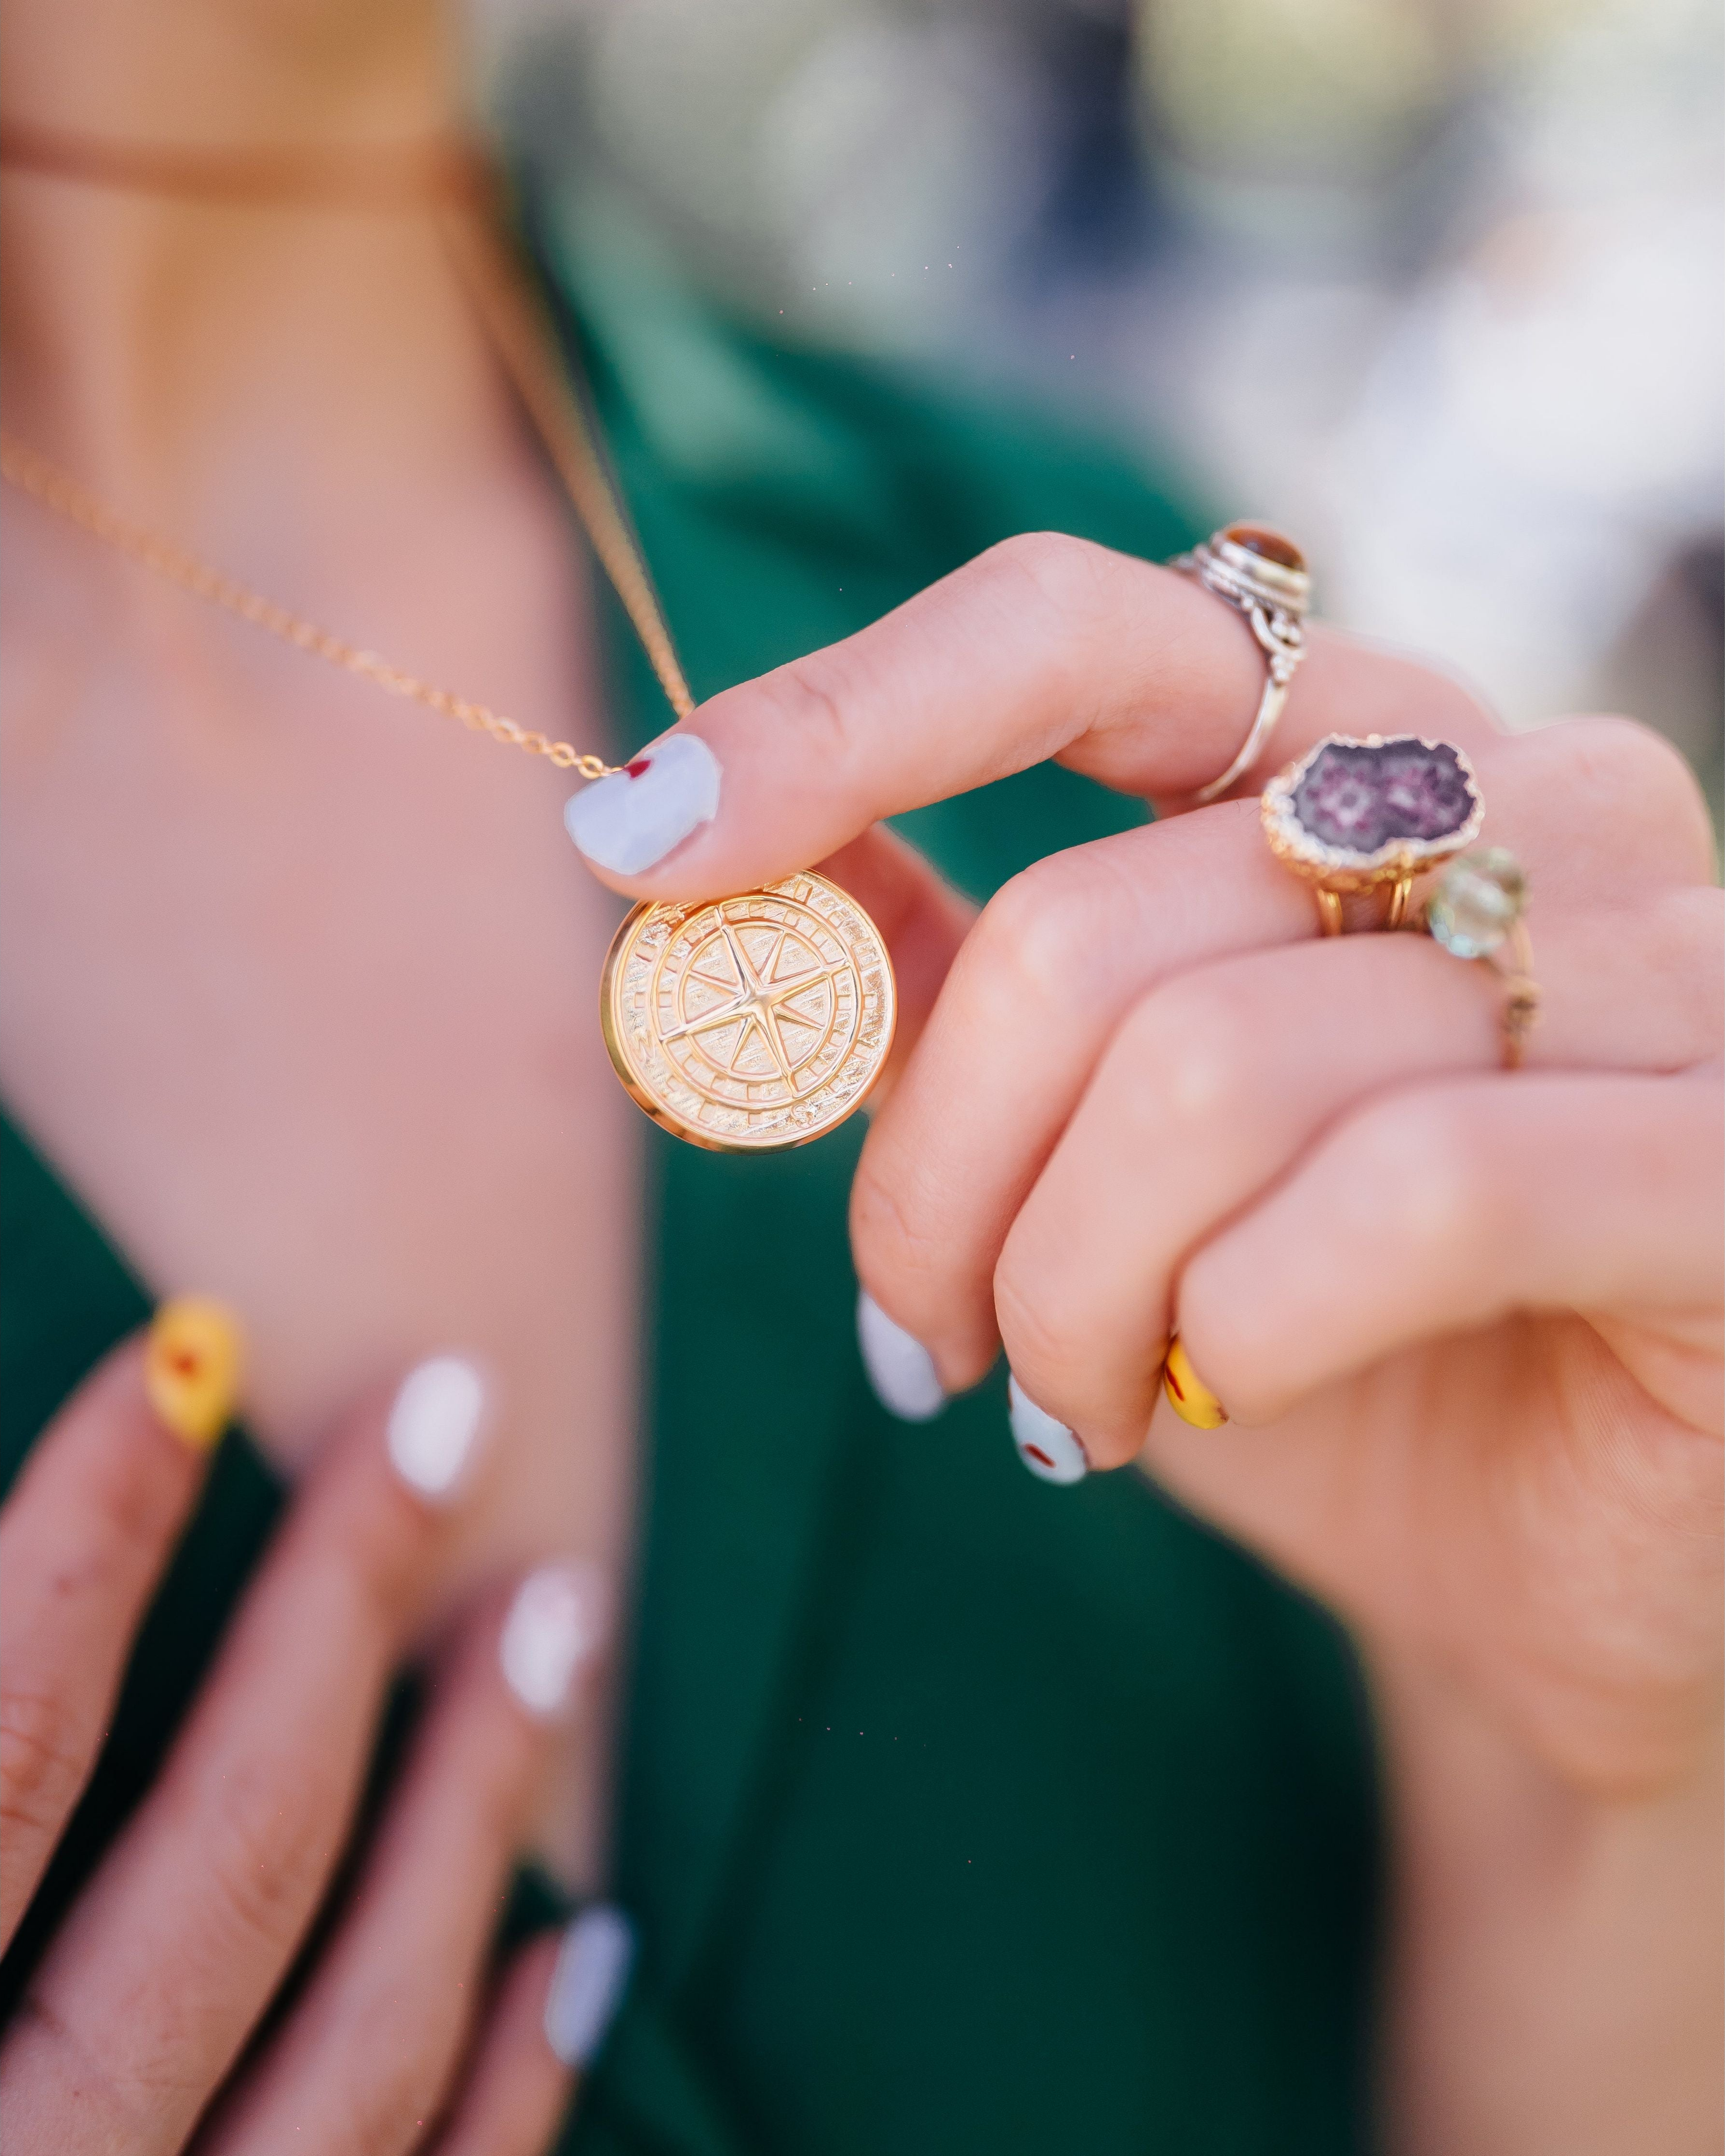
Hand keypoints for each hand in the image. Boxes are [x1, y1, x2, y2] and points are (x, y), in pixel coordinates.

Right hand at [0, 1317, 626, 2154]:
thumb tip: (50, 1562)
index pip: (2, 1747)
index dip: (87, 1536)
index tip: (187, 1355)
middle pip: (221, 1866)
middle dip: (338, 1615)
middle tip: (452, 1414)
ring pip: (358, 2042)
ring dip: (472, 1805)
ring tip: (561, 1617)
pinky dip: (510, 2085)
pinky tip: (582, 1948)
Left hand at [568, 532, 1721, 1800]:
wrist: (1541, 1563)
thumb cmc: (1302, 1337)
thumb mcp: (1078, 1151)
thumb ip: (932, 980)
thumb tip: (693, 862)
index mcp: (1366, 745)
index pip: (1077, 628)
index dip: (835, 719)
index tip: (632, 841)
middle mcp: (1536, 797)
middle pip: (1090, 935)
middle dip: (942, 1184)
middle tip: (923, 1341)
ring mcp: (1662, 965)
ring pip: (1216, 1076)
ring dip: (1074, 1291)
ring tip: (1069, 1403)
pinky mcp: (1724, 1155)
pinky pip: (1409, 1196)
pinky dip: (1248, 1331)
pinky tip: (1224, 1397)